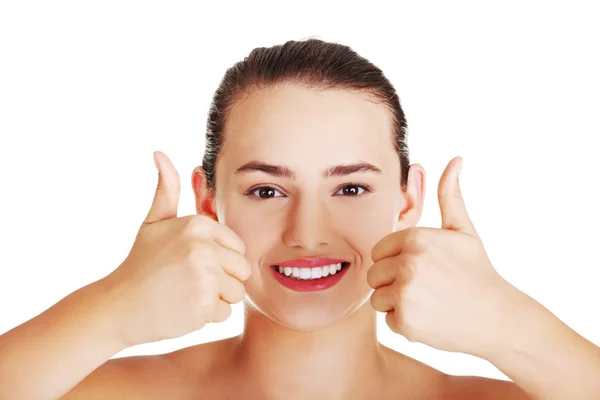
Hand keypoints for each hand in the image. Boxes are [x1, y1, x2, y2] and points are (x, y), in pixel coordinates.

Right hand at [103, 151, 250, 346]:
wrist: (117, 306)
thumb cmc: (140, 264)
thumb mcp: (154, 222)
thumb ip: (167, 190)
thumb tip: (160, 153)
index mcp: (199, 224)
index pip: (237, 247)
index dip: (219, 260)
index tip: (190, 264)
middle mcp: (204, 246)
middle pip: (242, 270)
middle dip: (222, 281)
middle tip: (188, 282)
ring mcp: (205, 275)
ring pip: (236, 293)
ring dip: (216, 299)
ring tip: (186, 294)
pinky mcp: (204, 304)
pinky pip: (224, 314)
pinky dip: (206, 317)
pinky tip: (182, 309)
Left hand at [367, 156, 512, 354]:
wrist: (498, 317)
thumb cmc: (478, 272)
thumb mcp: (463, 231)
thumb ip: (449, 195)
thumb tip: (455, 159)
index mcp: (415, 237)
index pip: (379, 250)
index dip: (396, 261)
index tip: (421, 269)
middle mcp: (407, 262)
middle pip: (374, 274)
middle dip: (393, 282)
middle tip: (425, 289)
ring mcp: (405, 292)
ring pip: (377, 297)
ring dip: (396, 303)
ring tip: (428, 302)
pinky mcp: (405, 320)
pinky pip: (387, 319)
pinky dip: (404, 323)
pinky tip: (429, 319)